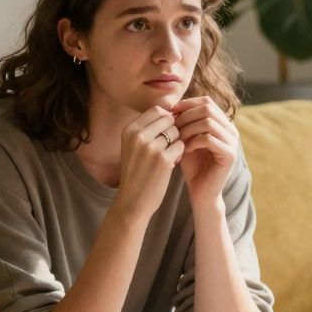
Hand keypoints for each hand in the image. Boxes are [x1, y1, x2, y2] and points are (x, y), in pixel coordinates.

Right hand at [114, 106, 182, 222]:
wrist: (132, 201)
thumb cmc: (136, 172)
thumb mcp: (134, 145)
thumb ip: (148, 128)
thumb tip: (172, 111)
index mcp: (130, 129)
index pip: (157, 110)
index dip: (166, 119)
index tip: (166, 133)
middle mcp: (138, 136)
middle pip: (169, 119)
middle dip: (173, 130)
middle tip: (167, 146)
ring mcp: (151, 147)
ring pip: (177, 132)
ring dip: (177, 142)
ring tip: (167, 156)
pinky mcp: (163, 160)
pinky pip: (181, 146)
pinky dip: (179, 154)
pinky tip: (170, 165)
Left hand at [171, 96, 238, 205]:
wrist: (201, 192)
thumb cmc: (192, 166)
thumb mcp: (186, 139)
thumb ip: (184, 122)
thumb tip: (173, 104)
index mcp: (222, 123)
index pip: (206, 101)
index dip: (187, 104)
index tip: (171, 113)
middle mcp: (231, 130)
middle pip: (208, 108)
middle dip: (186, 116)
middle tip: (172, 128)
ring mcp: (233, 142)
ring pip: (208, 122)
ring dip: (188, 129)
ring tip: (177, 140)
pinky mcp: (230, 155)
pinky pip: (209, 139)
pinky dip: (193, 142)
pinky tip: (184, 150)